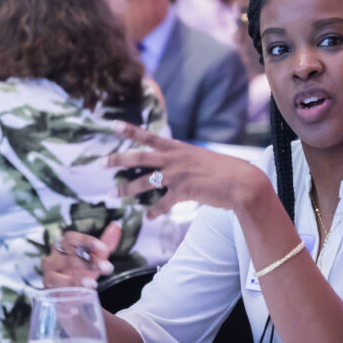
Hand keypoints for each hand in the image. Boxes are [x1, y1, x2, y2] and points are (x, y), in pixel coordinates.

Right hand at [42, 222, 120, 288]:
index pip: (71, 238)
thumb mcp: (96, 258)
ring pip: (59, 274)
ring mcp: (49, 274)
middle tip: (107, 268)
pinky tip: (82, 294)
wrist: (72, 294)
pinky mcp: (49, 290)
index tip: (104, 248)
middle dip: (89, 263)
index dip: (87, 242)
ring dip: (76, 279)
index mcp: (63, 246)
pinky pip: (56, 290)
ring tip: (92, 284)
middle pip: (68, 257)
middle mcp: (53, 258)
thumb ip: (106, 243)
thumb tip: (116, 225)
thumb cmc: (82, 271)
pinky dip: (69, 291)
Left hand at [108, 122, 268, 216]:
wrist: (243, 182)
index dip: (130, 131)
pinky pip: (162, 204)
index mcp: (179, 148)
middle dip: (117, 159)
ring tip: (113, 194)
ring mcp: (178, 175)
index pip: (149, 136)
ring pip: (144, 182)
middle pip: (139, 157)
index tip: (112, 125)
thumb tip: (172, 164)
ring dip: (127, 189)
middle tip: (99, 163)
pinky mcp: (184, 192)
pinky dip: (153, 211)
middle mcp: (175, 158)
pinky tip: (148, 216)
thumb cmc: (225, 171)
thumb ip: (184, 159)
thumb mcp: (201, 158)